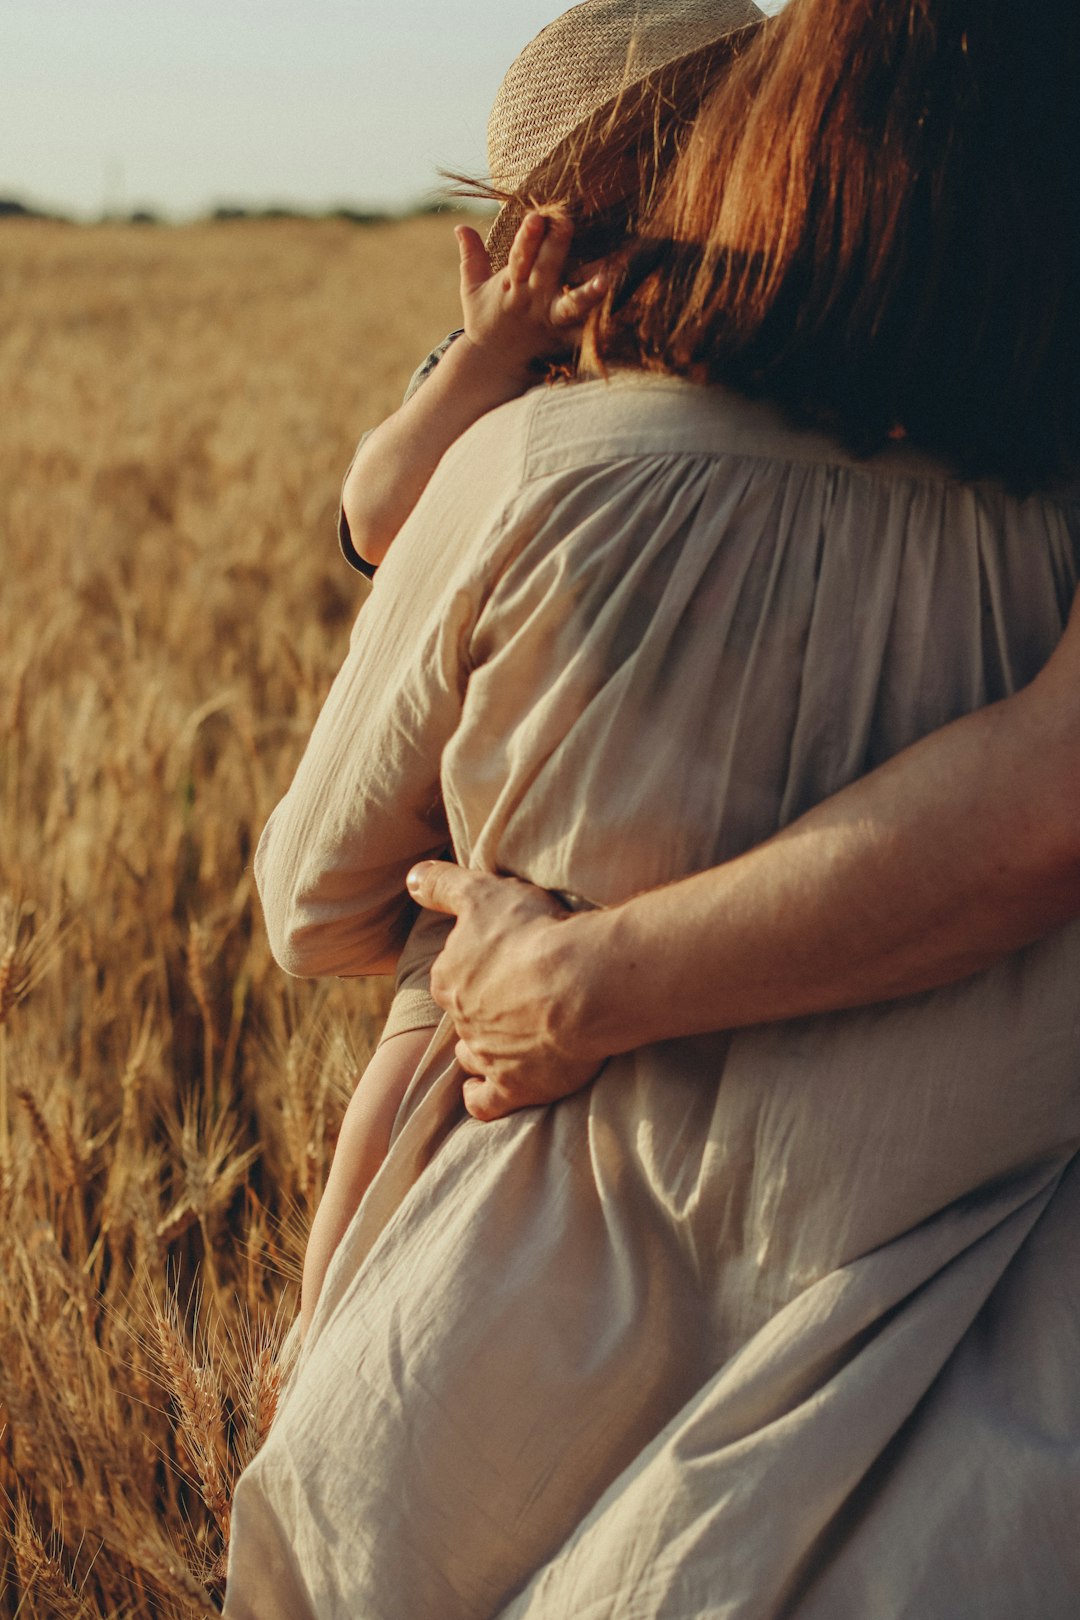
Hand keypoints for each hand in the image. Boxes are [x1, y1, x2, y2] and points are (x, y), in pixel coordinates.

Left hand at [405, 862, 605, 1120]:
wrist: (579, 983)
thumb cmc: (533, 932)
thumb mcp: (482, 892)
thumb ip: (443, 885)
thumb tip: (411, 878)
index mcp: (449, 976)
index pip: (450, 976)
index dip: (470, 970)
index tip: (494, 963)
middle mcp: (461, 1020)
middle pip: (464, 1016)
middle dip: (480, 1010)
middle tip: (512, 997)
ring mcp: (486, 1056)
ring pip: (471, 1056)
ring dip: (480, 1050)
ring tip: (503, 1041)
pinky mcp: (515, 1087)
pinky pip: (485, 1102)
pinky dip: (481, 1098)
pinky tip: (486, 1091)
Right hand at [455, 212, 606, 379]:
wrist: (490, 365)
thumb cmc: (484, 321)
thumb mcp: (471, 289)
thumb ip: (471, 257)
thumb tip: (460, 227)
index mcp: (510, 284)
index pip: (518, 256)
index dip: (527, 238)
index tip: (536, 217)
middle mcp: (531, 300)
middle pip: (545, 270)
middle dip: (555, 247)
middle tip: (567, 222)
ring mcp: (549, 321)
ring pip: (570, 305)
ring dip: (588, 292)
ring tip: (607, 278)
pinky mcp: (563, 340)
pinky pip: (585, 334)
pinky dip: (601, 328)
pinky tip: (620, 317)